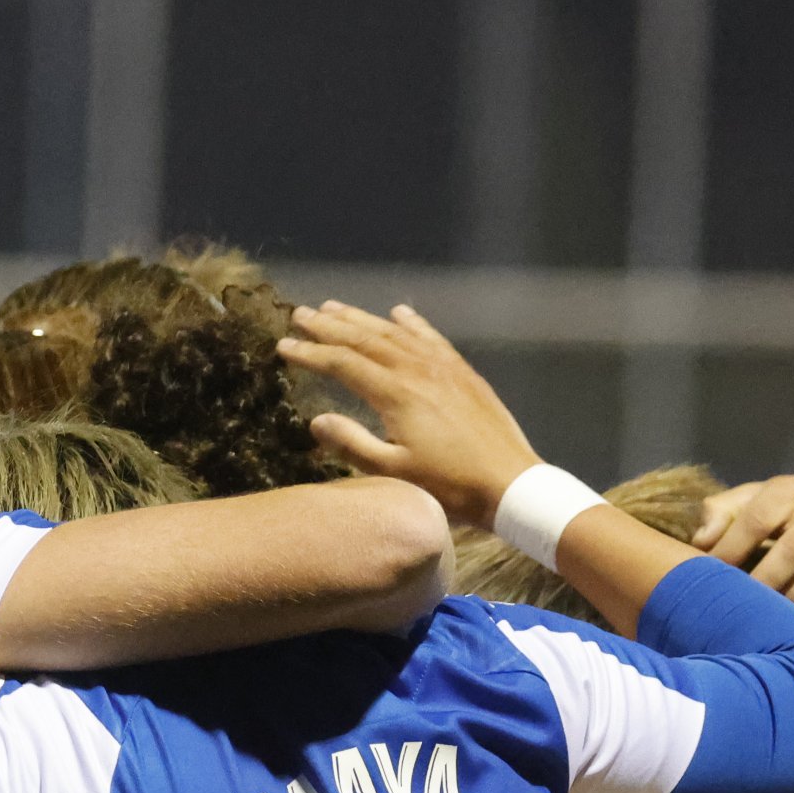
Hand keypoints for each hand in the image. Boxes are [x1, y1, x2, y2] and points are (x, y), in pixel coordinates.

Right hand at [277, 301, 542, 531]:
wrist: (509, 482)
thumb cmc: (449, 485)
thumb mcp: (393, 473)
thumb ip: (352, 443)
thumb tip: (316, 419)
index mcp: (396, 394)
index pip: (343, 364)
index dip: (311, 353)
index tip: (283, 346)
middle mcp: (417, 370)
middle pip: (365, 339)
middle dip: (329, 326)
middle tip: (300, 314)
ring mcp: (443, 367)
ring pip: (395, 333)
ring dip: (363, 319)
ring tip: (334, 307)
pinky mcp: (462, 373)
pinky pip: (431, 338)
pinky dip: (411, 323)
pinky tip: (399, 312)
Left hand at [691, 473, 793, 661]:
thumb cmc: (792, 508)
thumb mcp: (758, 496)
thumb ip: (723, 511)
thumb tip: (699, 541)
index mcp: (787, 494)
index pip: (757, 520)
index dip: (731, 549)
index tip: (707, 577)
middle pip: (792, 550)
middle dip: (762, 582)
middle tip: (735, 609)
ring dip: (793, 601)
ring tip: (768, 624)